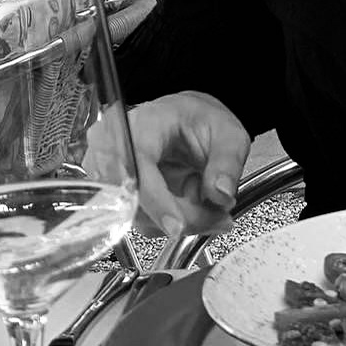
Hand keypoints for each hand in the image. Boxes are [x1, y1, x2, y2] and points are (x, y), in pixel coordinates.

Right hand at [89, 90, 250, 237]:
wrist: (187, 121)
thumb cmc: (200, 120)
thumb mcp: (228, 132)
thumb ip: (228, 161)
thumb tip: (220, 194)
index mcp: (141, 127)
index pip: (138, 171)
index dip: (156, 203)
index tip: (178, 226)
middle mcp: (118, 153)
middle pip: (139, 204)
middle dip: (183, 215)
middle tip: (219, 215)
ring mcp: (117, 179)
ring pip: (144, 220)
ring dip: (183, 218)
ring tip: (207, 195)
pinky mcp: (124, 199)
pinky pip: (147, 223)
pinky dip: (176, 219)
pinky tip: (191, 199)